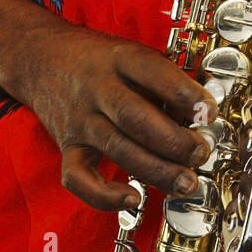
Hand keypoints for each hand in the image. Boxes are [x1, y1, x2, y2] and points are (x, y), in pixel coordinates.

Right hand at [12, 21, 217, 211]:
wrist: (42, 57)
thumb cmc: (99, 58)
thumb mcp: (132, 52)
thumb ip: (164, 78)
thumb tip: (202, 111)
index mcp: (119, 58)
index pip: (152, 72)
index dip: (184, 93)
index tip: (209, 111)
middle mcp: (97, 88)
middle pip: (135, 117)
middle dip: (174, 140)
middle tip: (201, 152)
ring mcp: (80, 119)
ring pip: (117, 149)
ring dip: (156, 170)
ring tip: (187, 182)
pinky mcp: (67, 147)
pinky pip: (80, 178)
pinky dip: (105, 195)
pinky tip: (134, 198)